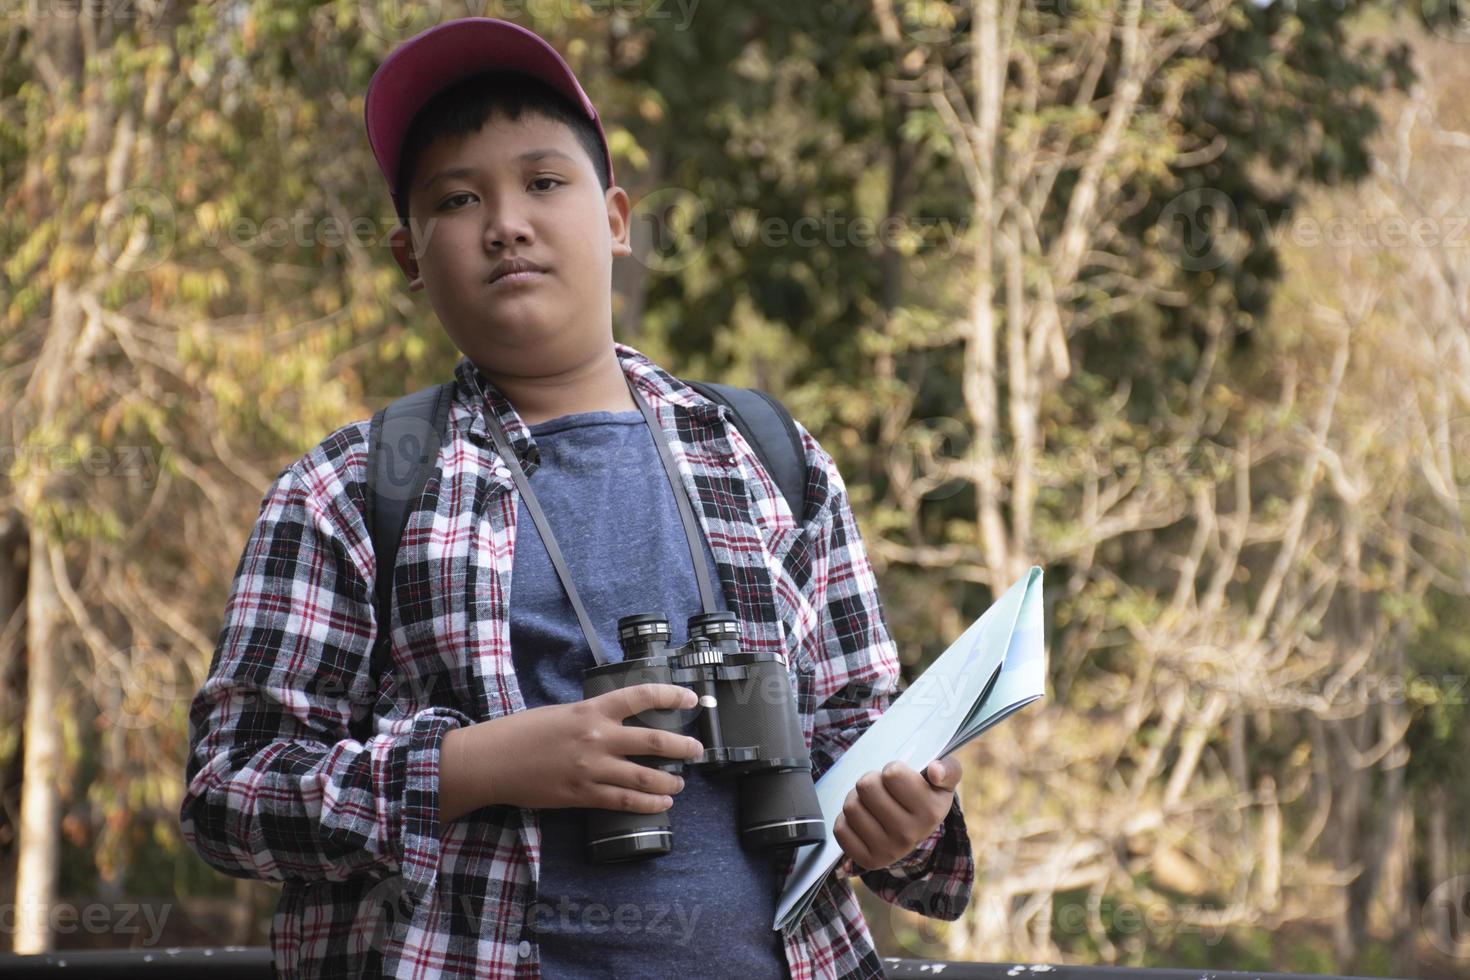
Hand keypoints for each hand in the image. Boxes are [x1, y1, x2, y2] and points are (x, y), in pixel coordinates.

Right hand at [449, 684, 703, 814]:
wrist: (492, 761)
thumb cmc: (522, 732)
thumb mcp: (562, 712)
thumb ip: (592, 717)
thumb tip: (617, 722)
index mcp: (591, 709)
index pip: (640, 696)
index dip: (671, 696)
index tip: (691, 699)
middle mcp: (597, 737)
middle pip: (653, 741)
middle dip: (682, 746)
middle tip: (697, 750)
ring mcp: (591, 768)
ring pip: (644, 777)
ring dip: (669, 781)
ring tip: (679, 784)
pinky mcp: (582, 795)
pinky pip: (623, 801)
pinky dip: (647, 804)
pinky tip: (661, 804)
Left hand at [833, 755, 961, 873]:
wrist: (916, 832)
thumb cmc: (925, 796)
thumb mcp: (943, 780)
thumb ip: (948, 769)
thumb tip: (934, 771)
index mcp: (931, 812)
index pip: (891, 773)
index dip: (892, 770)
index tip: (900, 781)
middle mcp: (910, 835)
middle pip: (866, 786)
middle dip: (871, 782)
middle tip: (881, 790)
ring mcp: (888, 851)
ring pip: (851, 806)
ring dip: (857, 799)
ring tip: (871, 805)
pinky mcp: (868, 861)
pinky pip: (840, 829)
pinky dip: (846, 821)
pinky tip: (863, 822)